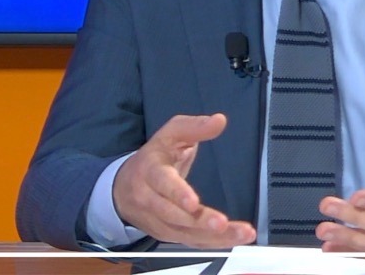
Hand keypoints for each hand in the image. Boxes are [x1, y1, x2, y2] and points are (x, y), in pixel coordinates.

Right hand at [112, 113, 256, 247]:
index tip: (193, 202)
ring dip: (213, 237)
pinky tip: (233, 239)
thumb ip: (195, 127)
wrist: (122, 187)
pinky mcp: (166, 234)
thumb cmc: (154, 157)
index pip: (162, 184)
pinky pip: (189, 241)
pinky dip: (212, 243)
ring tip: (241, 234)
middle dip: (199, 221)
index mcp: (150, 171)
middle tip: (222, 224)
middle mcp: (150, 200)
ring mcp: (157, 221)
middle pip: (174, 215)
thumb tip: (219, 121)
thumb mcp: (170, 134)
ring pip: (184, 233)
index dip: (177, 193)